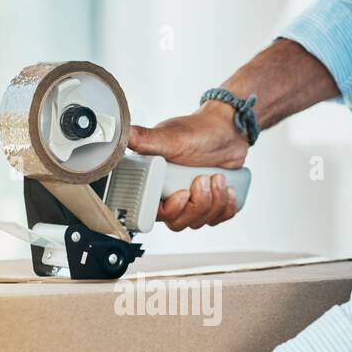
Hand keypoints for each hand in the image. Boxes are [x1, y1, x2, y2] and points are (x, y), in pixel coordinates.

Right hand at [128, 101, 246, 230]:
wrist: (227, 130)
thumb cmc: (198, 131)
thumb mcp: (170, 137)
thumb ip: (144, 139)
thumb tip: (123, 134)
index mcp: (155, 184)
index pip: (155, 214)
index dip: (171, 210)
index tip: (184, 193)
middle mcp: (170, 195)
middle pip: (179, 222)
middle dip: (198, 204)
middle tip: (204, 179)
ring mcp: (191, 202)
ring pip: (199, 221)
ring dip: (214, 201)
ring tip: (218, 177)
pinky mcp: (210, 205)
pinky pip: (218, 219)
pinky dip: (226, 206)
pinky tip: (228, 188)